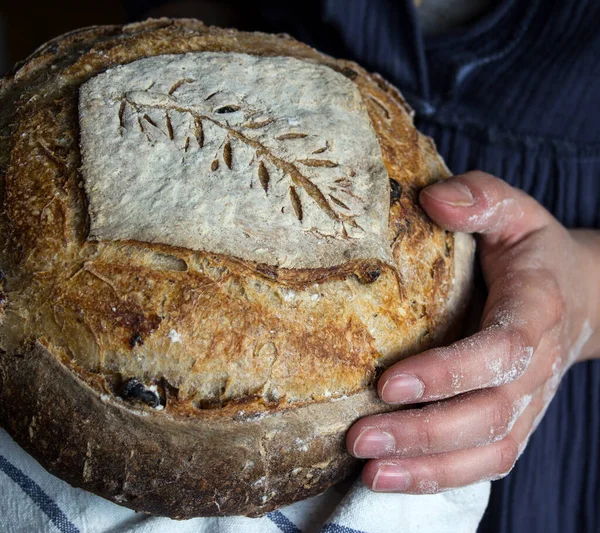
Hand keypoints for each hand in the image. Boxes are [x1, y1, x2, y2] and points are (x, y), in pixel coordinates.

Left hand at [346, 171, 599, 492]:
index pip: (498, 352)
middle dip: (423, 433)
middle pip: (488, 415)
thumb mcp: (514, 210)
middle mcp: (536, 366)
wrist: (577, 293)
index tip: (389, 383)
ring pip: (486, 450)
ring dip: (428, 468)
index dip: (449, 373)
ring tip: (369, 472)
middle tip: (360, 438)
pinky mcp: (514, 421)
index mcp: (536, 310)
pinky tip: (392, 478)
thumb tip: (432, 200)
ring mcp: (528, 402)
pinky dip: (441, 477)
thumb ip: (480, 198)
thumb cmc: (531, 250)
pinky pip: (485, 462)